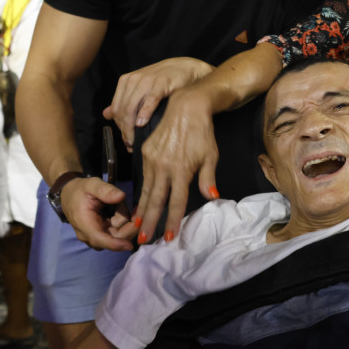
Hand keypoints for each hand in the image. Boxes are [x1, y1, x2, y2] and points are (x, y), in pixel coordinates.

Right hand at [62, 177, 134, 250]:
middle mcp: (90, 235)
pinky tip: (121, 208)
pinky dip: (123, 221)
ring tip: (119, 203)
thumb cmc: (80, 190)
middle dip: (129, 226)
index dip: (115, 244)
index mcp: (84, 224)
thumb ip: (105, 190)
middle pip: (114, 238)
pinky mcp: (103, 234)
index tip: (129, 245)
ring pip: (119, 234)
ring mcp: (97, 236)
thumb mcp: (92, 185)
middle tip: (138, 210)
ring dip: (125, 220)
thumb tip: (121, 196)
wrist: (70, 195)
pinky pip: (118, 230)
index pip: (99, 239)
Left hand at [102, 57, 212, 148]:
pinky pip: (149, 100)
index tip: (125, 140)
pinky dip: (144, 113)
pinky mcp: (161, 83)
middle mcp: (134, 79)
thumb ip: (124, 101)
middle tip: (130, 143)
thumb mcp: (141, 88)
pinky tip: (142, 124)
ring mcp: (147, 80)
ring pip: (131, 107)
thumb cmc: (164, 81)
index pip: (116, 108)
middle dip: (125, 129)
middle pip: (122, 109)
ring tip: (135, 140)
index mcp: (126, 81)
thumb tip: (106, 114)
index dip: (119, 126)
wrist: (186, 68)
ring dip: (131, 126)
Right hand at [134, 84, 219, 243]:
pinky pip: (143, 177)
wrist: (186, 107)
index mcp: (181, 169)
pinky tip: (139, 203)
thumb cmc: (203, 133)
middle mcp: (163, 166)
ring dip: (141, 210)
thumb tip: (211, 198)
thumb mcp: (210, 155)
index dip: (172, 220)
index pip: (176, 200)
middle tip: (142, 241)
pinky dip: (140, 192)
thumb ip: (208, 178)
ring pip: (146, 190)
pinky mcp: (144, 151)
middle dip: (149, 222)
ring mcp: (151, 159)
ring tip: (136, 226)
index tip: (168, 236)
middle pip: (156, 200)